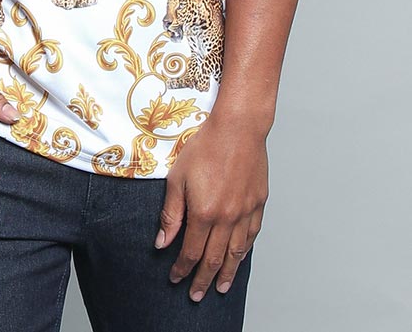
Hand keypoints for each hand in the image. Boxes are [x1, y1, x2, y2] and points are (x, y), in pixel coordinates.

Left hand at [154, 114, 268, 301]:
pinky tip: (240, 257)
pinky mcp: (259, 203)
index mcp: (204, 213)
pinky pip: (252, 235)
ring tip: (221, 288)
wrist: (238, 127)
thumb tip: (162, 241)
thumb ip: (171, 213)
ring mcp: (246, 212)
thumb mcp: (178, 177)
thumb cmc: (205, 146)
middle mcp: (227, 218)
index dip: (182, 268)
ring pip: (236, 252)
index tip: (175, 279)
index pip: (191, 251)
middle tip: (196, 295)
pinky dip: (245, 251)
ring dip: (228, 273)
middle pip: (215, 259)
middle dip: (203, 280)